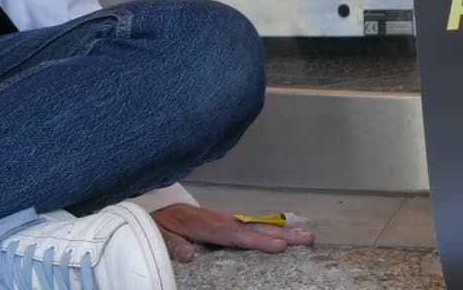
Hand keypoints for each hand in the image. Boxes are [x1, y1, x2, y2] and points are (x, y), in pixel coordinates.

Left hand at [149, 204, 314, 262]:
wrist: (154, 206)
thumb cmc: (158, 222)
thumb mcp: (158, 233)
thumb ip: (171, 244)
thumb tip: (188, 255)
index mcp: (205, 226)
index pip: (236, 236)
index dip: (259, 242)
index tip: (282, 247)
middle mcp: (219, 220)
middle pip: (254, 228)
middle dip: (282, 233)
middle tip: (308, 238)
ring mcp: (223, 220)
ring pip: (256, 225)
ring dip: (281, 230)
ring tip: (307, 236)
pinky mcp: (224, 222)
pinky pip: (250, 226)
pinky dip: (269, 228)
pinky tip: (283, 234)